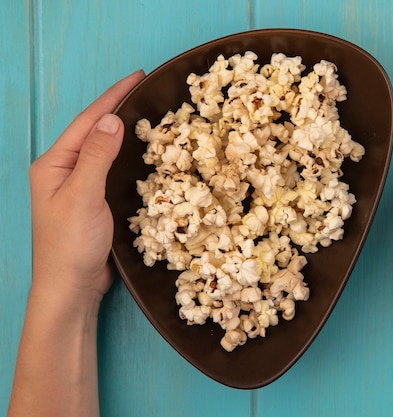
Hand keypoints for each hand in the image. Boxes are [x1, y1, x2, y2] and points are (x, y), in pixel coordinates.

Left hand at [29, 70, 144, 304]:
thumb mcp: (82, 196)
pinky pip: (113, 169)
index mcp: (54, 164)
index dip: (113, 96)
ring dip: (125, 131)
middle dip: (119, 108)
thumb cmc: (70, 245)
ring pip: (105, 150)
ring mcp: (79, 186)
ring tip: (149, 114)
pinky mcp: (95, 202)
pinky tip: (143, 153)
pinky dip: (129, 156)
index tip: (138, 76)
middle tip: (147, 90)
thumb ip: (97, 157)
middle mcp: (64, 171)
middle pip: (95, 131)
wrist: (72, 288)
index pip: (88, 121)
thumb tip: (113, 120)